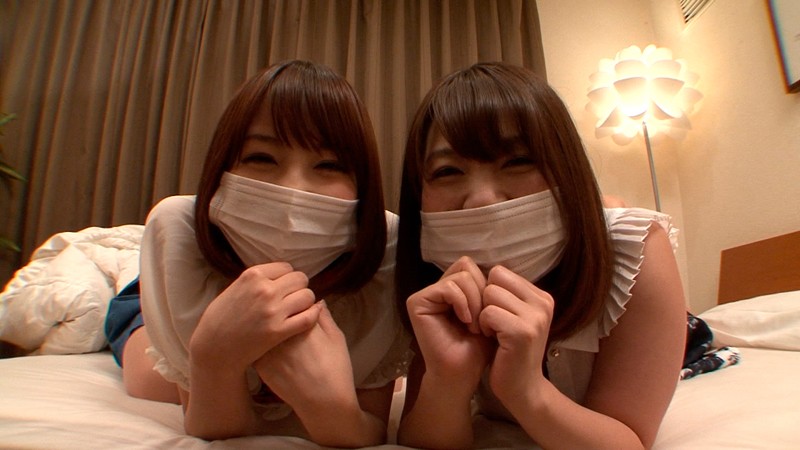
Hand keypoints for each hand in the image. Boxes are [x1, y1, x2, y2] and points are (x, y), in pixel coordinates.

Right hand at [189, 262, 320, 371]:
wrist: (214, 348)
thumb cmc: (222, 318)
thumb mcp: (235, 288)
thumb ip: (258, 280)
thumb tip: (282, 273)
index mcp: (253, 275)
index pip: (286, 267)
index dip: (287, 277)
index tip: (284, 287)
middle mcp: (264, 290)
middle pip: (300, 279)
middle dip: (299, 288)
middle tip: (293, 298)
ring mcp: (273, 311)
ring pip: (308, 296)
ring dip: (306, 302)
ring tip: (298, 308)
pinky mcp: (278, 331)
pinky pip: (308, 317)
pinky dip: (313, 315)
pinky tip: (309, 316)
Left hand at [254, 301, 356, 415]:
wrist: (323, 401)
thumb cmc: (336, 368)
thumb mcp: (336, 338)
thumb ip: (325, 317)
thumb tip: (316, 302)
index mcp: (303, 321)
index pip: (293, 302)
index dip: (295, 305)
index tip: (297, 309)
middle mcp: (283, 332)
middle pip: (275, 315)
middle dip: (278, 315)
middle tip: (285, 324)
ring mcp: (269, 348)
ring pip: (262, 330)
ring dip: (265, 329)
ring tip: (274, 336)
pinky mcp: (260, 364)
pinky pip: (255, 347)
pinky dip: (258, 346)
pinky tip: (267, 349)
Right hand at [406, 256, 492, 386]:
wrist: (463, 374)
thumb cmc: (477, 348)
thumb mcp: (489, 312)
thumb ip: (488, 289)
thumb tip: (498, 268)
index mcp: (453, 289)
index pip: (473, 267)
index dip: (488, 287)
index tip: (491, 316)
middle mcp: (437, 289)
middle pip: (466, 266)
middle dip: (482, 293)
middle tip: (483, 322)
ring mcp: (426, 295)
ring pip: (462, 275)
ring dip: (475, 302)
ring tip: (475, 326)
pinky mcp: (417, 302)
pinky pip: (450, 286)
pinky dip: (464, 303)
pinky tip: (465, 323)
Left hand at [479, 265, 553, 404]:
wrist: (522, 389)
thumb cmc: (511, 352)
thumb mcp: (515, 318)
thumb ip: (507, 295)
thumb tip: (485, 271)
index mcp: (542, 297)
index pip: (501, 272)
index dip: (489, 291)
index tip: (494, 314)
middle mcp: (543, 303)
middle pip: (495, 278)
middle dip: (485, 300)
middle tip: (491, 324)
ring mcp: (535, 317)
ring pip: (490, 293)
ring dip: (483, 313)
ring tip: (492, 332)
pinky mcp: (522, 332)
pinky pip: (488, 312)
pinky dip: (483, 326)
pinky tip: (492, 340)